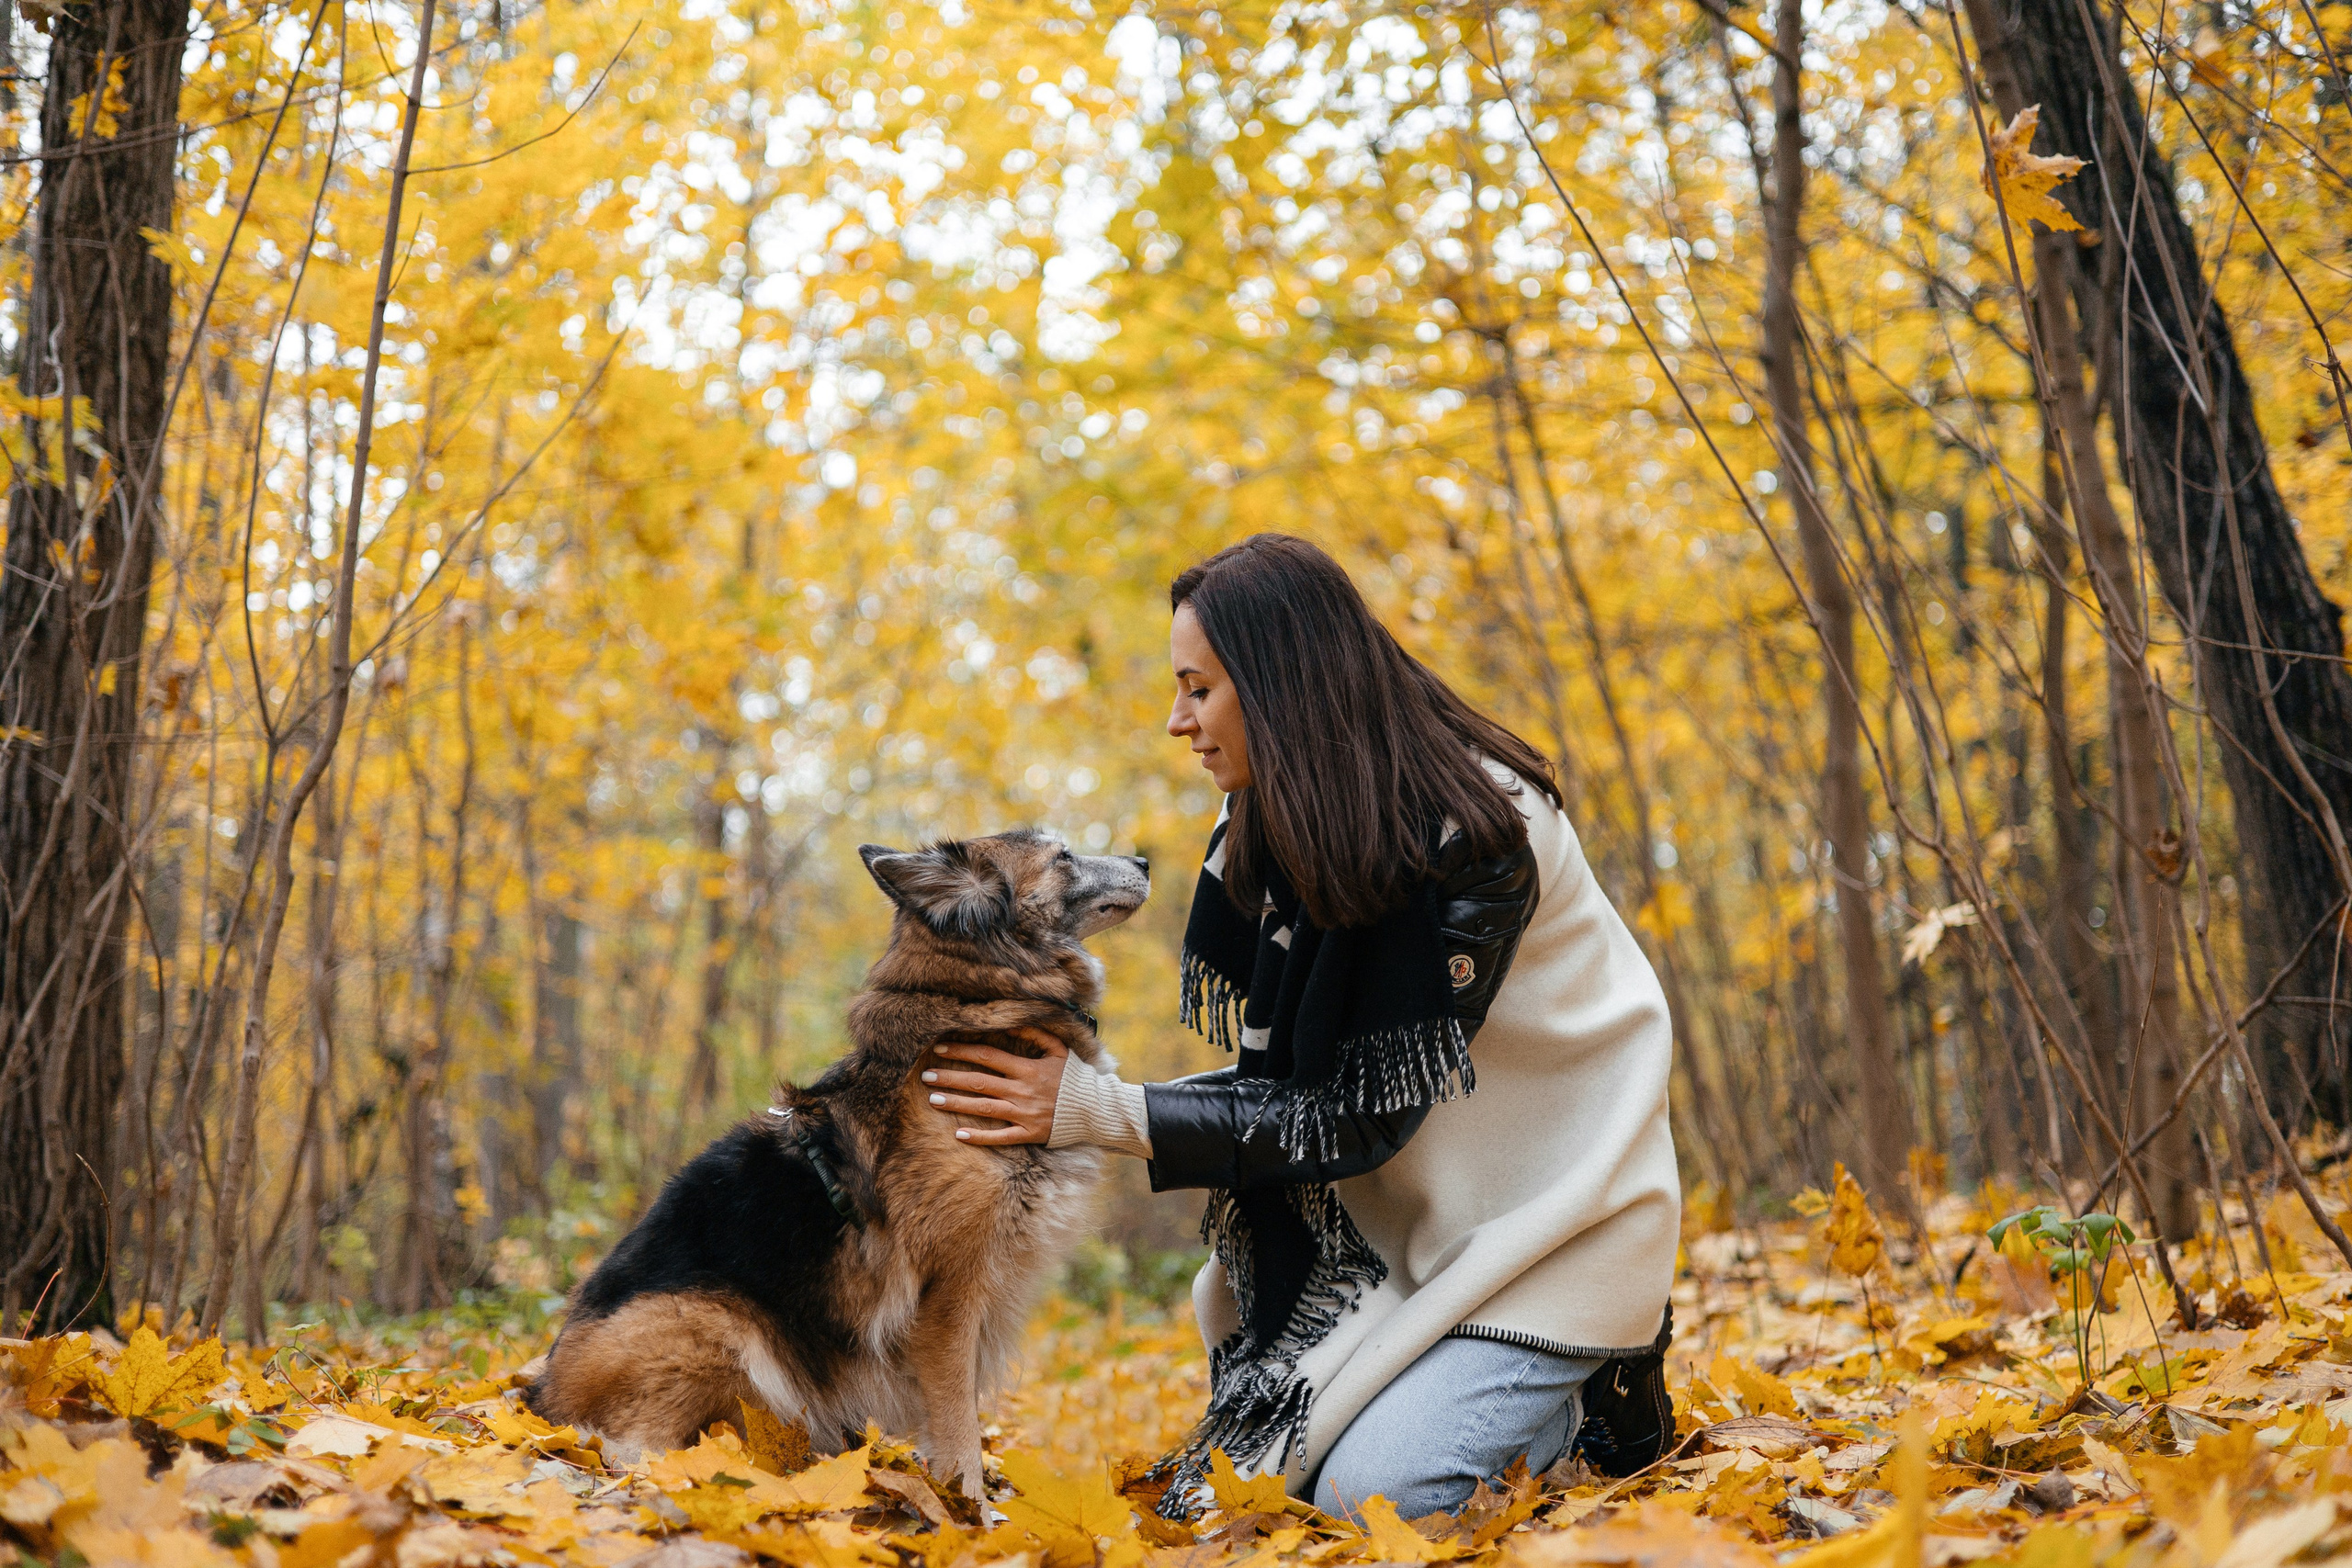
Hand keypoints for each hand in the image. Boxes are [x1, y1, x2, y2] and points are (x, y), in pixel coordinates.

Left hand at [921, 1027, 1067, 1145]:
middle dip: (950, 1078)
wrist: (1096, 1109)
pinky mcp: (1029, 1133)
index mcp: (1027, 1068)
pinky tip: (959, 1135)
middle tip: (925, 1077)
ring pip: (984, 1108)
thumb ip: (1036, 1033)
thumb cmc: (1075, 1077)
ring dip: (956, 1104)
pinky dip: (980, 1137)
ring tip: (933, 1100)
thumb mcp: (1060, 1049)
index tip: (940, 1049)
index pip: (987, 1056)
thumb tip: (1012, 1022)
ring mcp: (1024, 1113)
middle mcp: (1022, 1090)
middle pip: (978, 1082)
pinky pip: (1001, 1137)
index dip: (962, 1052)